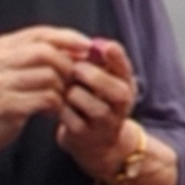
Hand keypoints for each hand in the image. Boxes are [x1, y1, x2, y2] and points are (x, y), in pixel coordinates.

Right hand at [0, 27, 86, 180]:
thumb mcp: (2, 72)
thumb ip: (28, 58)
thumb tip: (72, 49)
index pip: (38, 33)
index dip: (67, 37)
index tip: (86, 46)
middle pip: (45, 52)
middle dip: (67, 64)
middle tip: (73, 79)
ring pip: (48, 75)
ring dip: (62, 88)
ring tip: (60, 98)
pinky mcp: (6, 106)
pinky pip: (46, 98)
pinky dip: (56, 105)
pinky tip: (51, 111)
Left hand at [54, 42, 141, 177]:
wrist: (99, 144)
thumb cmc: (97, 102)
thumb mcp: (106, 80)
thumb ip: (99, 60)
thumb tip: (88, 40)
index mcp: (127, 84)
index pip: (123, 65)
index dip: (112, 54)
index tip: (98, 47)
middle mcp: (121, 104)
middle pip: (103, 82)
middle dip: (84, 72)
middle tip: (73, 70)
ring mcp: (104, 122)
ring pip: (81, 97)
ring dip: (68, 90)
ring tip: (65, 89)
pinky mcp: (84, 135)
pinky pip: (66, 114)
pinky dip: (58, 106)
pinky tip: (57, 103)